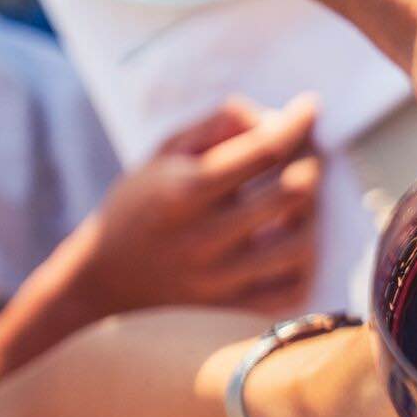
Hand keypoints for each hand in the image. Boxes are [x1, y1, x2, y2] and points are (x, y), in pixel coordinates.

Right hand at [75, 97, 321, 315]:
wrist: (102, 279)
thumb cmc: (140, 204)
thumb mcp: (163, 154)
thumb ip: (216, 126)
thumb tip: (273, 118)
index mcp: (184, 192)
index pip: (264, 150)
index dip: (297, 123)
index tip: (310, 107)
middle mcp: (204, 237)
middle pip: (294, 193)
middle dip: (312, 163)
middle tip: (308, 152)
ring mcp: (220, 280)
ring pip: (302, 244)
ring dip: (314, 215)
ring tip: (301, 200)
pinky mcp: (231, 310)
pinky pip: (294, 289)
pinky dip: (306, 263)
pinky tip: (292, 240)